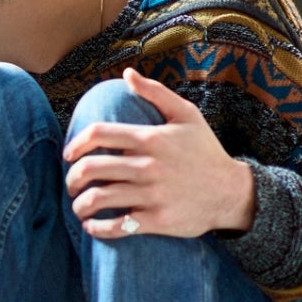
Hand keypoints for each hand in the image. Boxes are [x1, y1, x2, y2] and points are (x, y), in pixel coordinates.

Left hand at [62, 68, 255, 238]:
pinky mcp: (158, 220)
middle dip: (72, 178)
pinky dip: (97, 228)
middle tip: (71, 184)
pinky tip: (91, 226)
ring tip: (78, 206)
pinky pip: (117, 226)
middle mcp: (148, 166)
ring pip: (99, 198)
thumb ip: (155, 92)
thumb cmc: (205, 152)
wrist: (232, 192)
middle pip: (91, 168)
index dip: (75, 144)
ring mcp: (152, 194)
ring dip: (80, 204)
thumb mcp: (187, 116)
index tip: (69, 155)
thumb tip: (127, 74)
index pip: (98, 134)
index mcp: (150, 139)